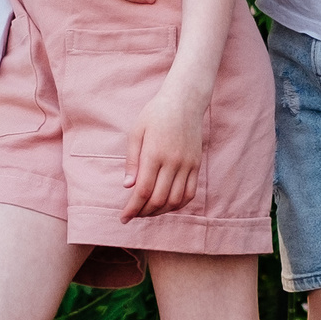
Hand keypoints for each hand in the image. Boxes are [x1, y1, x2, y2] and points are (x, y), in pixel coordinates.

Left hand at [121, 82, 205, 219]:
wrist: (184, 101)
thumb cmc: (155, 114)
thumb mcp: (136, 132)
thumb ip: (132, 160)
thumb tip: (128, 186)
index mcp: (154, 153)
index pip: (142, 190)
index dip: (132, 208)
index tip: (124, 217)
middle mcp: (172, 162)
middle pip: (158, 199)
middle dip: (143, 213)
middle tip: (133, 215)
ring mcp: (187, 164)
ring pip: (175, 200)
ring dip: (160, 211)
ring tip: (148, 212)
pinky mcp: (196, 165)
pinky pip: (190, 193)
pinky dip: (178, 204)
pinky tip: (167, 205)